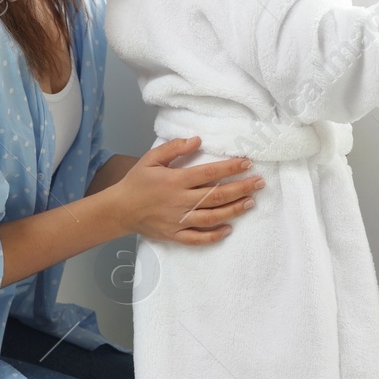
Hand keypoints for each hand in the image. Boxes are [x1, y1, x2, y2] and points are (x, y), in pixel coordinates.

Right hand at [111, 137, 265, 244]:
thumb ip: (174, 148)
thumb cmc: (136, 182)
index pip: (209, 173)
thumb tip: (197, 140)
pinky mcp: (175, 235)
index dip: (230, 168)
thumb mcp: (151, 159)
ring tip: (251, 202)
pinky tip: (229, 229)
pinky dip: (214, 236)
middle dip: (241, 188)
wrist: (119, 210)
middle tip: (259, 183)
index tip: (247, 164)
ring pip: (212, 217)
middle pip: (217, 195)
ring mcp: (178, 220)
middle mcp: (180, 201)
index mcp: (175, 181)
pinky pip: (198, 238)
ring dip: (234, 210)